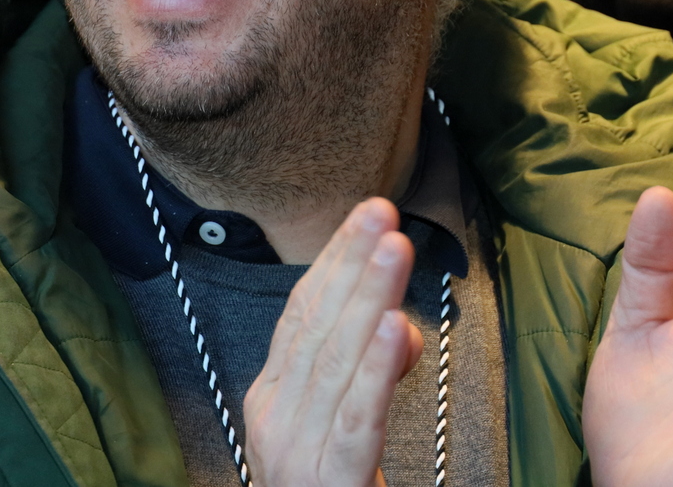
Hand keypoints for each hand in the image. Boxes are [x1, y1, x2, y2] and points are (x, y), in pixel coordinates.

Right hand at [244, 198, 424, 486]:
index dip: (333, 262)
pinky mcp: (328, 483)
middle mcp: (273, 418)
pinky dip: (377, 374)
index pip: (301, 316)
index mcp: (271, 399)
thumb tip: (401, 325)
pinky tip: (399, 331)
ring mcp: (295, 452)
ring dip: (367, 300)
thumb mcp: (337, 427)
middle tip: (382, 213)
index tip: (365, 215)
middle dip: (351, 265)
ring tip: (393, 250)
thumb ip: (363, 375)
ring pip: (337, 364)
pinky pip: (356, 422)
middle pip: (316, 328)